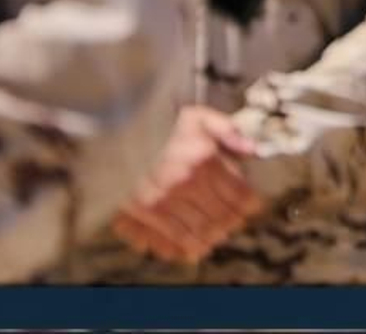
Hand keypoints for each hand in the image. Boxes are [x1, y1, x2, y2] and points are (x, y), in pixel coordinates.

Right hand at [112, 106, 261, 263]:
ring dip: (207, 240)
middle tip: (233, 224)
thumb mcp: (199, 116)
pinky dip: (176, 248)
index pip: (238, 196)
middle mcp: (182, 185)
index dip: (249, 205)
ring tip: (213, 239)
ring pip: (193, 235)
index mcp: (203, 161)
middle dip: (230, 224)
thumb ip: (229, 131)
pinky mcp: (134, 215)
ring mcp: (157, 203)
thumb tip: (253, 150)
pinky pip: (161, 241)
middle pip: (218, 219)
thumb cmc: (158, 123)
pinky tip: (185, 248)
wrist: (112, 128)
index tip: (250, 207)